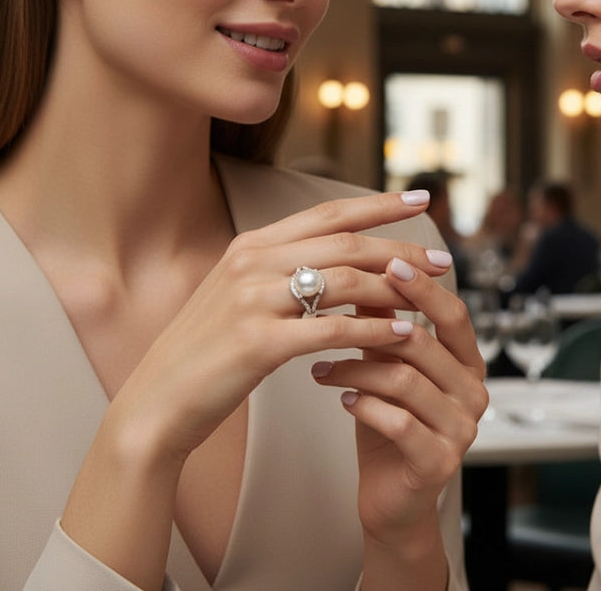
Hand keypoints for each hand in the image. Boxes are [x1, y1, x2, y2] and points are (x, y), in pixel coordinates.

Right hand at [118, 191, 453, 461]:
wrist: (156, 401)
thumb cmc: (208, 352)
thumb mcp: (241, 295)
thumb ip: (285, 271)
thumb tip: (346, 264)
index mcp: (252, 245)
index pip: (328, 213)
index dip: (378, 204)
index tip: (419, 198)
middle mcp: (252, 262)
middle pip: (345, 242)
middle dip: (401, 248)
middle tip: (443, 259)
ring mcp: (252, 299)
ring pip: (344, 281)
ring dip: (395, 288)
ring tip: (431, 295)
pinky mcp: (257, 341)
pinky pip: (332, 328)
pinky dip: (372, 330)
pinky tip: (400, 334)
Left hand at [310, 255, 487, 579]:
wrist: (392, 499)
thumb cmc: (390, 421)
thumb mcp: (388, 366)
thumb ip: (383, 324)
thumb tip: (361, 267)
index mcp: (469, 363)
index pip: (454, 315)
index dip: (423, 288)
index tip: (389, 262)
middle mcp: (474, 392)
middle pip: (429, 343)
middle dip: (379, 324)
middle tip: (334, 310)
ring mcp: (461, 429)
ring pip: (406, 380)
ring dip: (357, 368)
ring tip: (320, 364)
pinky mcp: (438, 461)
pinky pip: (397, 421)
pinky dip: (362, 404)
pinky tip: (339, 397)